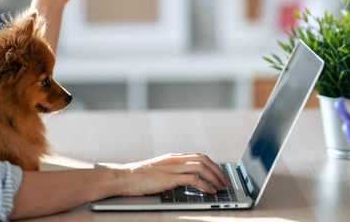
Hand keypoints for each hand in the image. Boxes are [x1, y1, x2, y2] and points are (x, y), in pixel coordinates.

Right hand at [113, 153, 230, 195]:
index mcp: (173, 157)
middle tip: (225, 182)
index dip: (213, 165)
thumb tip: (187, 179)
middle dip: (218, 171)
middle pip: (204, 160)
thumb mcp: (159, 171)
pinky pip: (193, 179)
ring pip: (201, 167)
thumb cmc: (139, 177)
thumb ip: (172, 172)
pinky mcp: (169, 178)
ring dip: (214, 178)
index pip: (199, 157)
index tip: (220, 175)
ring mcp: (172, 168)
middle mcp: (175, 160)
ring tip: (220, 188)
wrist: (124, 178)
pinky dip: (204, 185)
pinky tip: (209, 191)